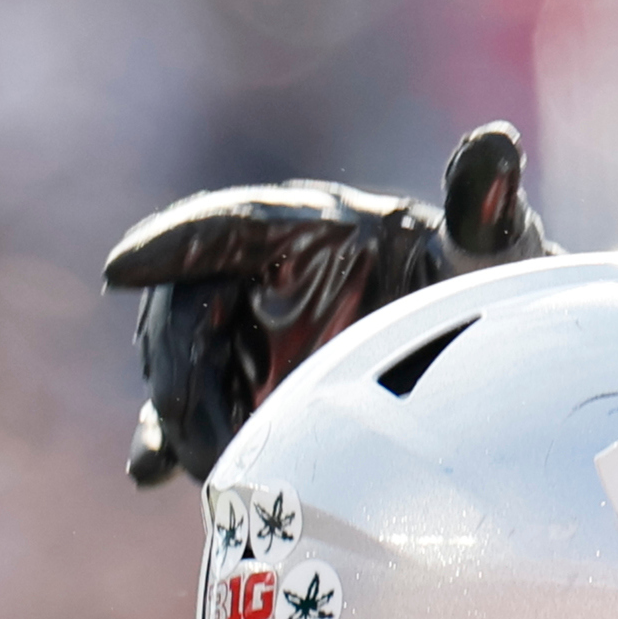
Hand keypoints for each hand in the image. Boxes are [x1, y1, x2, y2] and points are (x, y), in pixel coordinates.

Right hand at [104, 121, 552, 486]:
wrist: (497, 367)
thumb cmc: (490, 291)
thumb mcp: (493, 253)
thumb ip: (484, 210)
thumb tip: (496, 147)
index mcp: (313, 227)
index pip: (230, 224)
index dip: (173, 241)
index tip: (120, 268)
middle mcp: (268, 275)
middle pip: (189, 302)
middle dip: (174, 355)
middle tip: (179, 411)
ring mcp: (257, 336)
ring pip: (188, 362)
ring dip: (178, 409)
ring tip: (204, 463)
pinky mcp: (256, 391)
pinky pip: (199, 411)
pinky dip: (173, 439)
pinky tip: (152, 471)